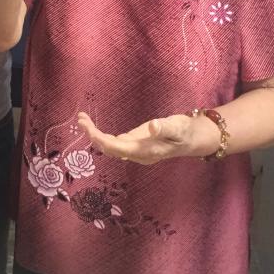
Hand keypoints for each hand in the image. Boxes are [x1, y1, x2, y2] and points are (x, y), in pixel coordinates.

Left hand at [77, 111, 219, 164]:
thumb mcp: (177, 127)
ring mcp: (134, 150)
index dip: (100, 138)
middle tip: (80, 118)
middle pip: (109, 149)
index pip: (116, 147)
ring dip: (94, 134)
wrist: (193, 139)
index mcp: (144, 152)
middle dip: (92, 135)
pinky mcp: (134, 143)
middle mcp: (136, 154)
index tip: (87, 126)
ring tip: (81, 119)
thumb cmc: (185, 132)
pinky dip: (101, 134)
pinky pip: (113, 142)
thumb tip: (152, 127)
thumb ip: (164, 128)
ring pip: (109, 146)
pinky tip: (92, 126)